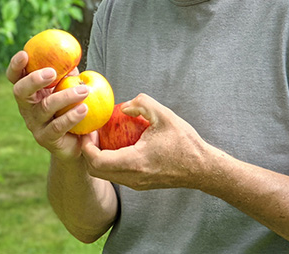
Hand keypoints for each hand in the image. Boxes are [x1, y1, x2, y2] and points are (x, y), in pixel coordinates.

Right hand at [7, 50, 88, 161]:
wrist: (77, 141)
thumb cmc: (71, 107)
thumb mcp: (69, 86)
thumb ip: (67, 71)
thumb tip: (73, 51)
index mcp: (29, 92)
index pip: (14, 77)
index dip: (15, 65)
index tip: (25, 54)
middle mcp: (26, 107)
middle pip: (20, 91)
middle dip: (34, 80)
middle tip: (52, 72)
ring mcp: (34, 124)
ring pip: (45, 107)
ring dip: (66, 96)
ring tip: (84, 90)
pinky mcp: (46, 139)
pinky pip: (58, 126)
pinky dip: (72, 116)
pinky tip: (85, 108)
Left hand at [81, 94, 209, 190]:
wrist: (201, 168)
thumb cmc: (184, 142)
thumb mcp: (164, 115)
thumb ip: (142, 103)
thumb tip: (123, 107)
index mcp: (135, 162)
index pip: (97, 160)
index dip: (87, 145)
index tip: (90, 130)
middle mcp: (132, 177)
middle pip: (95, 170)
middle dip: (88, 151)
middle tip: (93, 133)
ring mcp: (135, 184)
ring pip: (104, 175)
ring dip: (98, 157)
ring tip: (103, 137)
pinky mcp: (140, 184)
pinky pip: (116, 175)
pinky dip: (109, 162)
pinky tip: (117, 144)